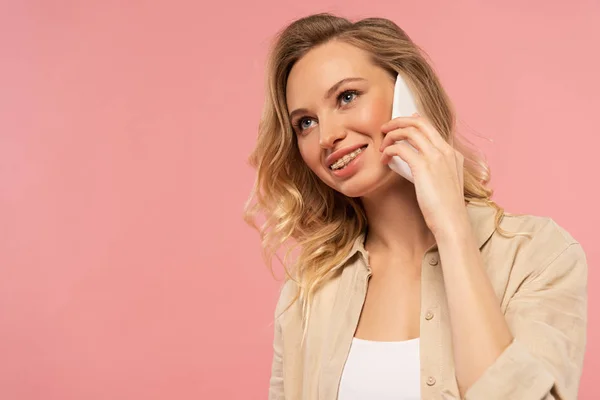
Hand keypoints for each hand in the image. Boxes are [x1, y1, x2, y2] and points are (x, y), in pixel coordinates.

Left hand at [379, 113, 467, 236]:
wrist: (452, 223)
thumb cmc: (445, 209)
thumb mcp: (445, 184)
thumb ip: (435, 169)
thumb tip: (417, 162)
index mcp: (453, 154)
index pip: (430, 127)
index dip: (411, 122)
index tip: (399, 125)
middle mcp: (446, 151)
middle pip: (419, 122)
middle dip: (398, 121)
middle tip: (385, 129)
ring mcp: (436, 157)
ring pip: (409, 131)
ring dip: (391, 135)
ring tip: (382, 146)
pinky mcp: (424, 166)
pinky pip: (400, 148)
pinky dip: (389, 150)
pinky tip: (384, 159)